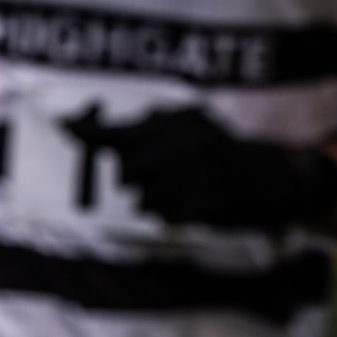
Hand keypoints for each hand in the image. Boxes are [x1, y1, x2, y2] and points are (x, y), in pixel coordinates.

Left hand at [90, 107, 336, 229]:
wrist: (273, 177)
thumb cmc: (214, 157)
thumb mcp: (183, 133)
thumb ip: (135, 134)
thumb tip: (74, 128)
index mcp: (180, 120)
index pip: (123, 130)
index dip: (90, 132)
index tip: (62, 127)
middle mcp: (190, 138)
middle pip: (127, 171)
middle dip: (135, 180)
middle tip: (164, 175)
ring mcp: (202, 169)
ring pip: (145, 198)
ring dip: (157, 201)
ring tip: (185, 189)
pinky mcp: (210, 198)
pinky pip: (167, 216)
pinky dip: (174, 215)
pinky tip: (194, 203)